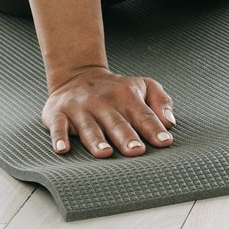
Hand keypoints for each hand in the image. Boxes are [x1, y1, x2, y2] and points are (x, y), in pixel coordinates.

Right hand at [42, 66, 175, 157]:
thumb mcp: (142, 86)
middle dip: (126, 137)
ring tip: (105, 153)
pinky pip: (58, 126)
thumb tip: (171, 123)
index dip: (154, 128)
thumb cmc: (116, 89)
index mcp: (126, 96)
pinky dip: (59, 138)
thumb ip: (160, 101)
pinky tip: (63, 150)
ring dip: (96, 140)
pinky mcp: (58, 114)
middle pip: (117, 122)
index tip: (164, 142)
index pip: (143, 114)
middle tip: (137, 151)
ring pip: (89, 126)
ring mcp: (80, 108)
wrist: (78, 75)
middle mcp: (103, 102)